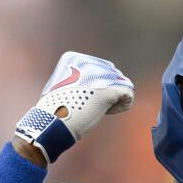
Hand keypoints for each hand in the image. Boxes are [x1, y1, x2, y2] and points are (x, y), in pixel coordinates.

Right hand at [14, 51, 133, 163]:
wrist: (53, 123)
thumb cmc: (58, 111)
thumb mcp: (65, 89)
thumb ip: (81, 81)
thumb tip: (107, 84)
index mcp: (75, 58)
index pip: (101, 68)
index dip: (98, 85)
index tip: (86, 98)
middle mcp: (89, 62)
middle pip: (114, 75)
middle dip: (109, 91)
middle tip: (94, 106)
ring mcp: (99, 76)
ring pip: (124, 83)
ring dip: (117, 98)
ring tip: (103, 109)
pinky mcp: (109, 90)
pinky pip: (129, 93)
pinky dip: (123, 105)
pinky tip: (109, 111)